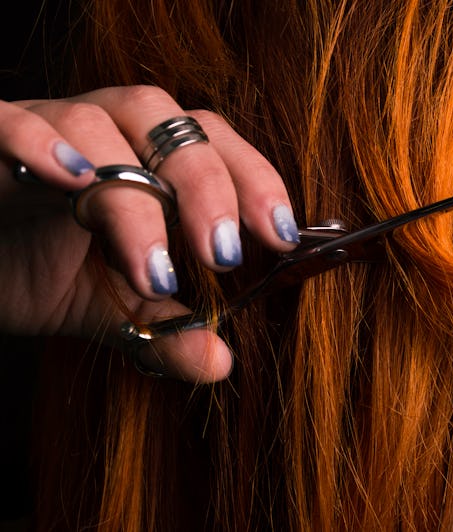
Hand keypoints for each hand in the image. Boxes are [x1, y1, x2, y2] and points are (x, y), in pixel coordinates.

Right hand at [0, 85, 299, 381]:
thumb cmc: (37, 266)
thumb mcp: (109, 308)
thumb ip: (164, 331)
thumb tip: (219, 363)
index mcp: (148, 155)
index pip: (216, 145)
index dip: (256, 182)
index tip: (281, 236)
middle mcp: (106, 128)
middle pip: (170, 127)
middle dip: (206, 189)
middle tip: (224, 255)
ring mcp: (44, 126)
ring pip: (97, 123)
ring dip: (131, 191)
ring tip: (151, 267)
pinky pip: (10, 121)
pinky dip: (38, 142)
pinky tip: (70, 178)